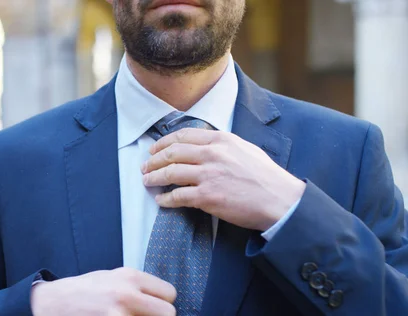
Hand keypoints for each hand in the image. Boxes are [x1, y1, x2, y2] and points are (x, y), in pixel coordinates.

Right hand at [31, 267, 175, 315]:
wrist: (54, 303)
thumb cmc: (84, 291)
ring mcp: (119, 315)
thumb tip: (162, 300)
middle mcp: (127, 295)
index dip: (162, 303)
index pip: (170, 293)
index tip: (152, 307)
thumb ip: (138, 286)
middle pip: (168, 314)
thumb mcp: (113, 277)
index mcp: (130, 277)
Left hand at [141, 129, 305, 231]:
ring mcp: (208, 175)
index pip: (183, 135)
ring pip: (170, 173)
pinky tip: (161, 201)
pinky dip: (165, 199)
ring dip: (154, 177)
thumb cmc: (266, 177)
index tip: (154, 149)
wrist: (281, 200)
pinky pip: (178, 196)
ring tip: (147, 181)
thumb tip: (202, 146)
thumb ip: (222, 145)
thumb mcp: (245, 149)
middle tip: (145, 166)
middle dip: (153, 160)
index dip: (164, 142)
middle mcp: (212, 154)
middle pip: (172, 153)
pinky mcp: (208, 197)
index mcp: (221, 139)